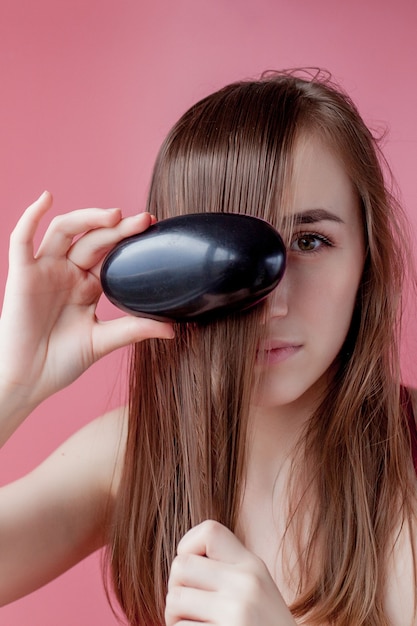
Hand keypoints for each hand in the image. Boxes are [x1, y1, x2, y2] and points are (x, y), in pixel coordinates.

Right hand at [0, 192, 173, 412]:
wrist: (28, 381)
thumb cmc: (61, 362)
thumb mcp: (102, 341)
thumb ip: (134, 329)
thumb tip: (173, 329)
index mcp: (88, 286)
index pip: (112, 254)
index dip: (130, 240)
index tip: (154, 229)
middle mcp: (67, 272)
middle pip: (94, 238)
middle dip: (118, 228)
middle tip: (143, 220)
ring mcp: (45, 270)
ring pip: (64, 230)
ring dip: (87, 218)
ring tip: (114, 215)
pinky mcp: (21, 274)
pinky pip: (22, 239)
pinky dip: (31, 216)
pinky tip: (46, 199)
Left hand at [165, 520, 296, 625]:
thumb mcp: (256, 591)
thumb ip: (227, 570)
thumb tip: (181, 559)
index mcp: (253, 567)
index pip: (209, 531)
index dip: (188, 546)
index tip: (193, 573)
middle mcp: (247, 584)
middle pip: (181, 567)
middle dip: (176, 590)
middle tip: (190, 610)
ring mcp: (237, 612)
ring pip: (174, 601)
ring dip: (176, 620)